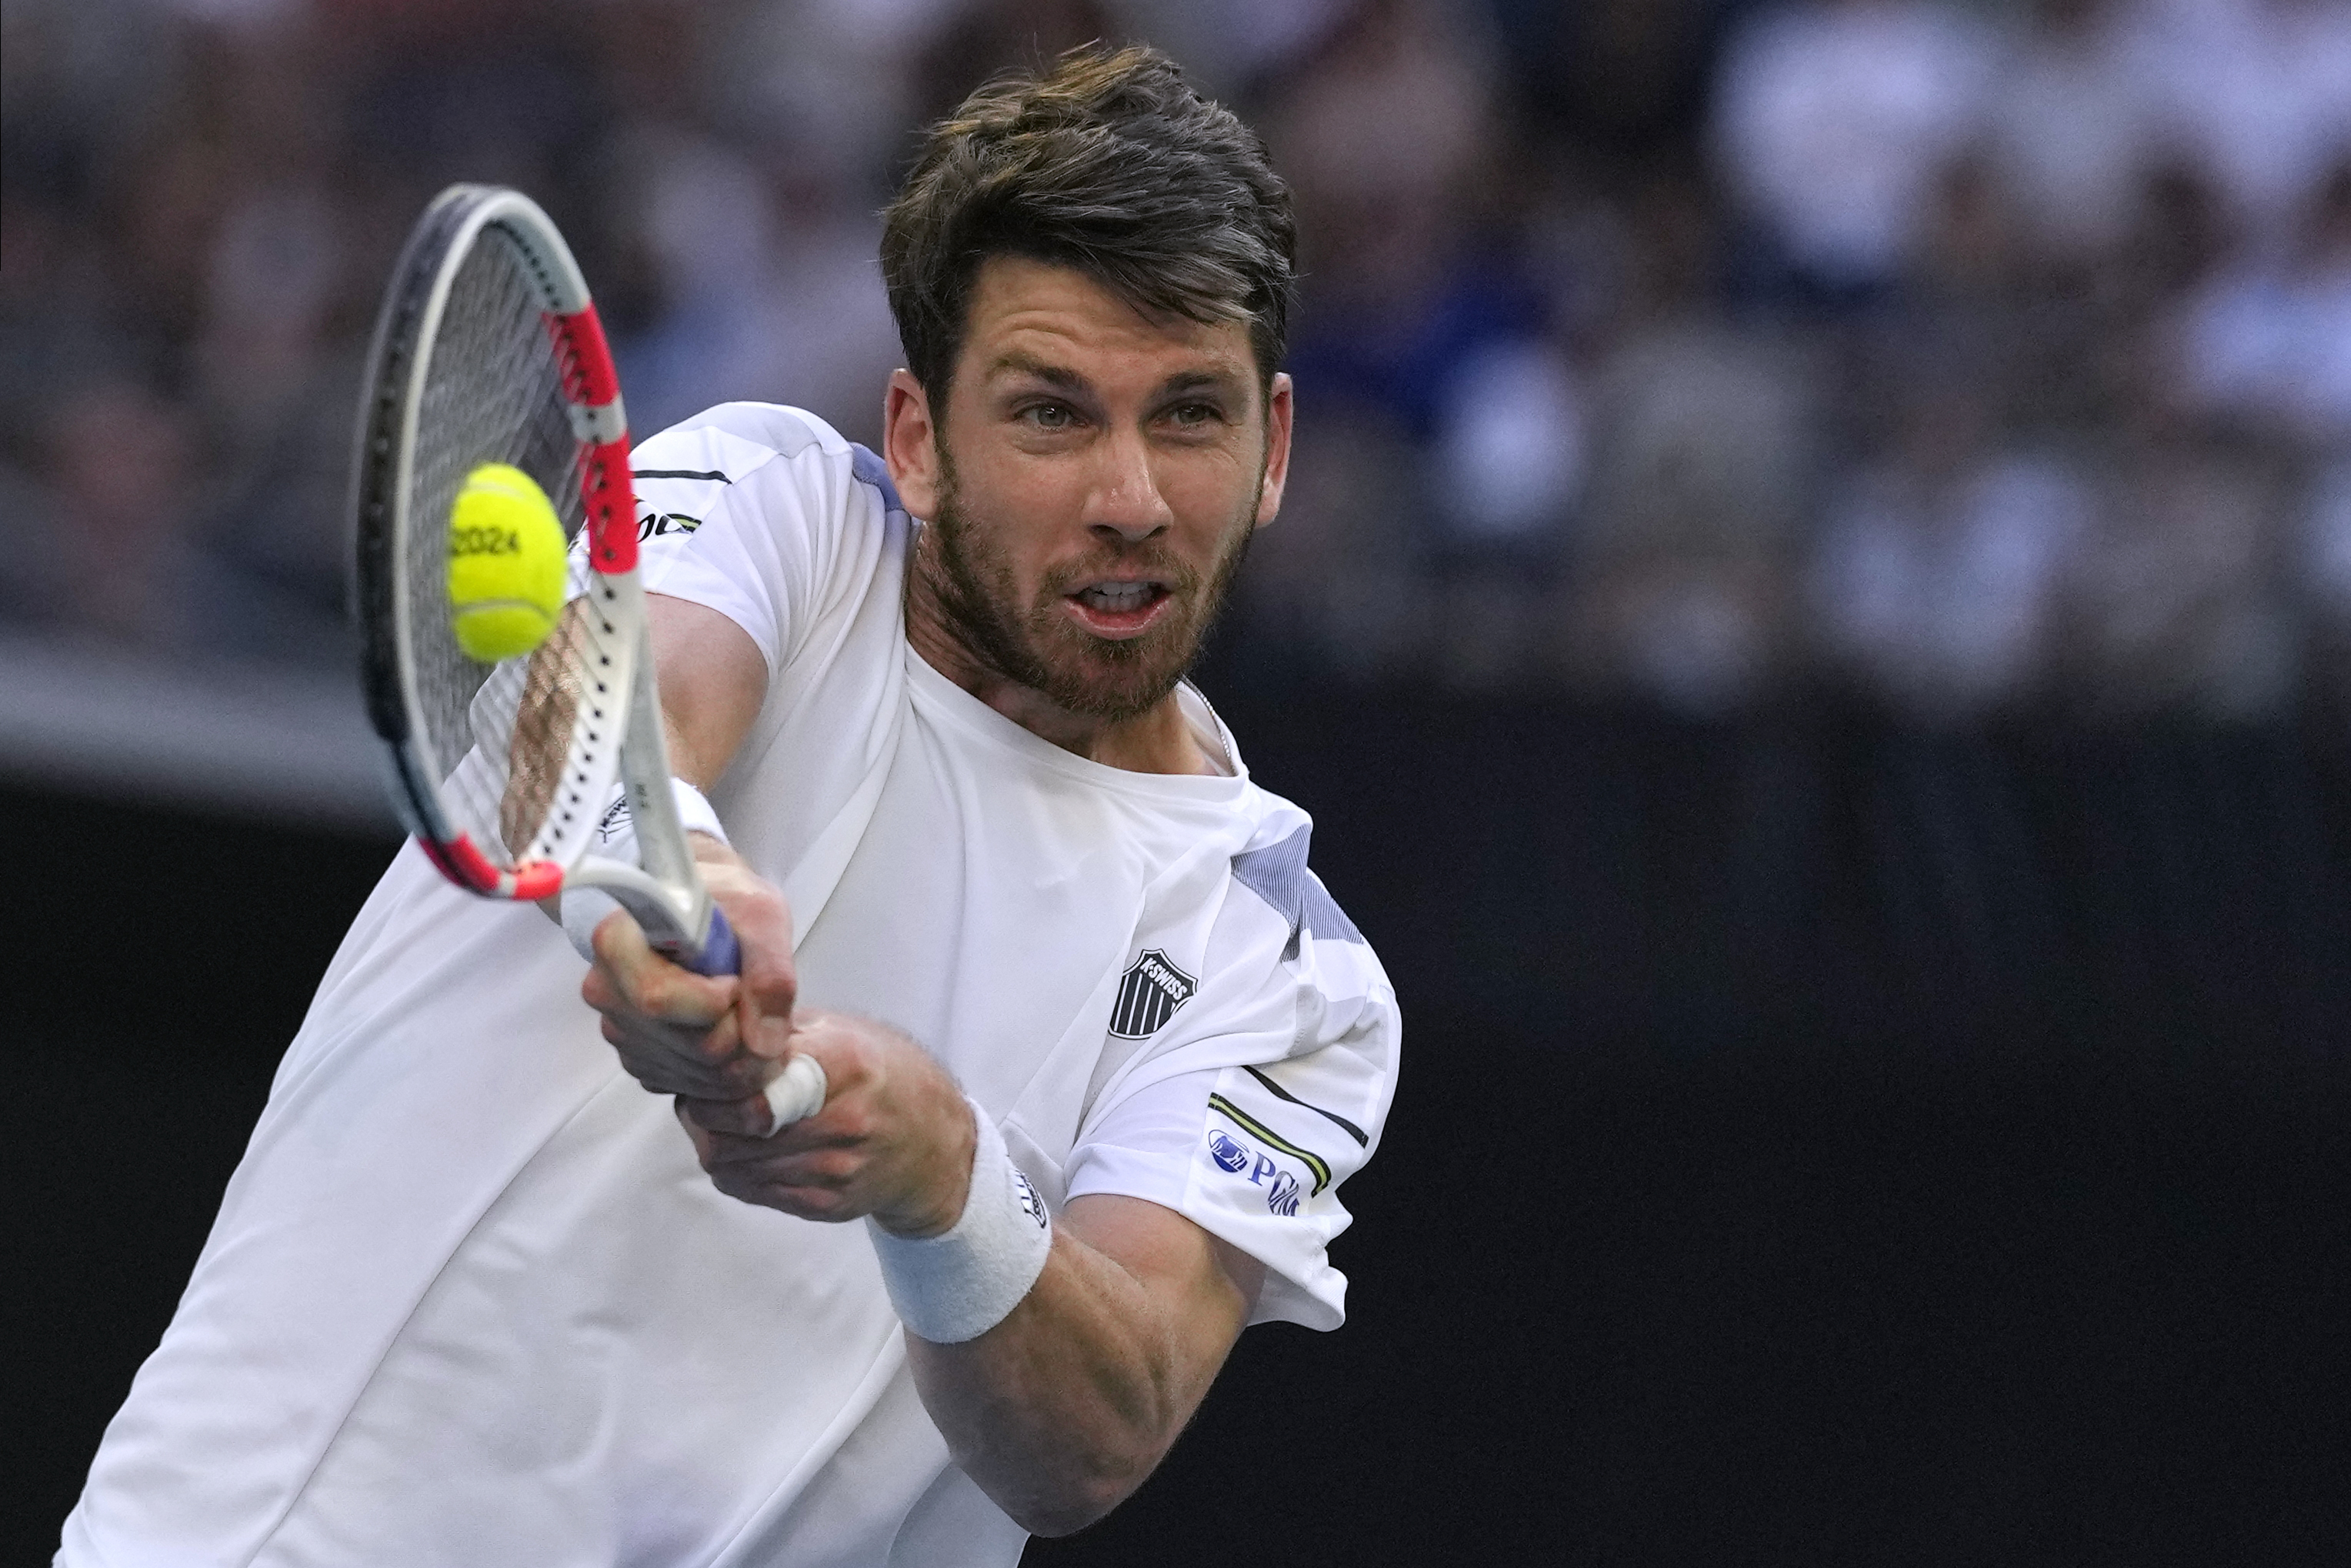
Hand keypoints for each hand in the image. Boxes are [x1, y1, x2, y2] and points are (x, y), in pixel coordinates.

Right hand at [579, 836, 798, 1104]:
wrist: (701, 901)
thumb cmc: (723, 896)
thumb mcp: (759, 913)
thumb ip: (768, 972)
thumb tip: (764, 1042)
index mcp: (618, 940)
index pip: (659, 999)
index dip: (715, 1002)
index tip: (736, 978)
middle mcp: (608, 990)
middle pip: (692, 1046)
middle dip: (747, 1036)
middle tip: (763, 1004)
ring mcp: (620, 1029)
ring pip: (697, 1074)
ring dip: (743, 1059)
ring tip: (753, 1014)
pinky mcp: (638, 1056)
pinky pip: (690, 1085)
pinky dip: (725, 1072)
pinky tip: (733, 1031)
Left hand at [674, 1011, 976, 1234]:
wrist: (935, 1141)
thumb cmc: (882, 1075)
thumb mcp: (842, 1031)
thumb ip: (781, 1030)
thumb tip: (716, 1028)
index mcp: (846, 1064)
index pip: (752, 1081)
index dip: (714, 1080)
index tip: (705, 1072)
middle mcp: (845, 1119)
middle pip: (733, 1130)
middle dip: (702, 1114)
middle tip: (698, 1100)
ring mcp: (837, 1168)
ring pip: (732, 1166)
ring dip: (713, 1143)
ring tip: (719, 1122)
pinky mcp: (828, 1204)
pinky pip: (751, 1191)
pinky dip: (733, 1170)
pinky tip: (745, 1149)